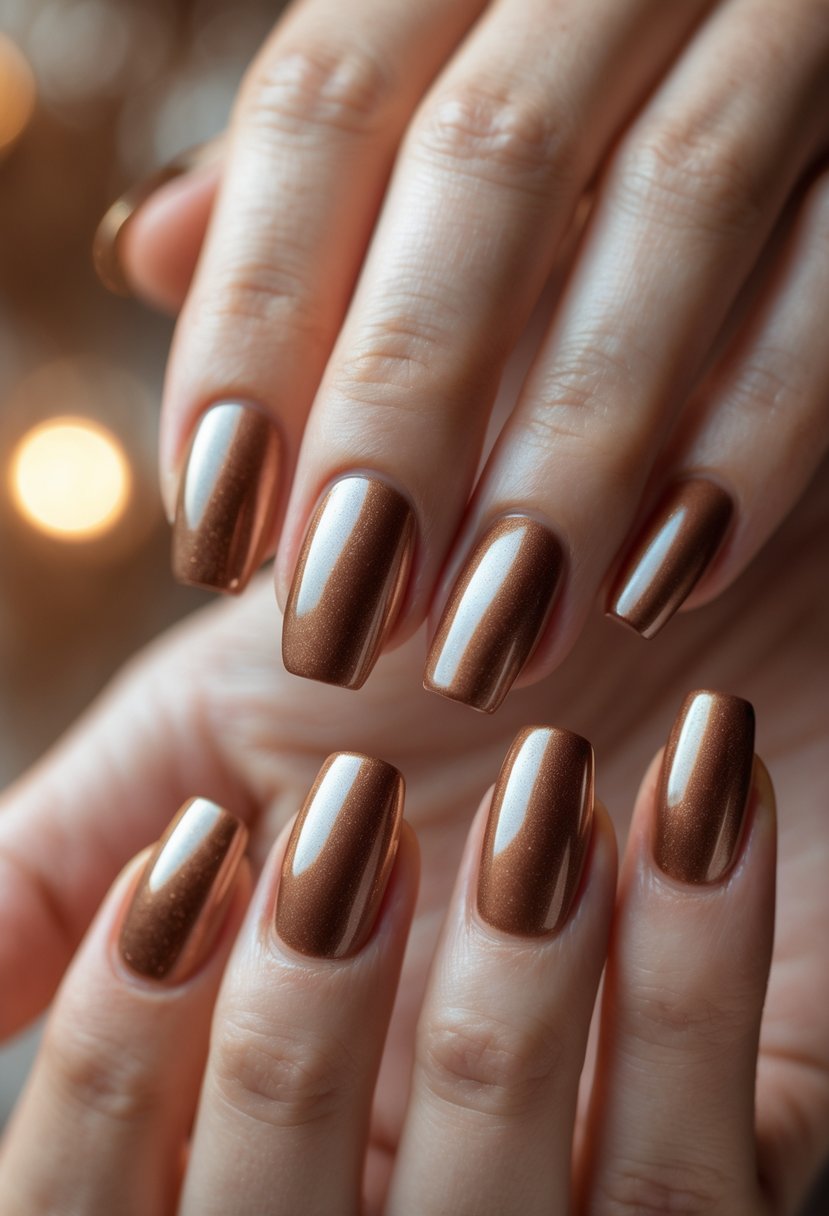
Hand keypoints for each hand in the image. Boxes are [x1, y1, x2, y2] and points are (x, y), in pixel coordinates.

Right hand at [1, 463, 826, 1208]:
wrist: (599, 584)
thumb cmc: (398, 663)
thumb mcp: (202, 738)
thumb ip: (52, 854)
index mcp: (246, 1121)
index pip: (96, 1212)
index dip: (111, 1056)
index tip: (197, 851)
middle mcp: (394, 1189)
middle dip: (301, 1024)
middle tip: (362, 802)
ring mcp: (568, 1199)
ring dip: (508, 1002)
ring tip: (546, 792)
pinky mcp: (749, 1153)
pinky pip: (708, 1166)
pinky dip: (693, 976)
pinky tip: (697, 790)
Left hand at [98, 0, 828, 709]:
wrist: (790, 27)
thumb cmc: (577, 98)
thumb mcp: (420, 96)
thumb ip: (307, 177)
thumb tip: (152, 252)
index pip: (325, 105)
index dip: (254, 326)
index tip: (217, 526)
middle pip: (488, 169)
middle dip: (402, 413)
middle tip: (342, 618)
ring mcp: (782, 32)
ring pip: (672, 215)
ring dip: (570, 455)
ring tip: (488, 636)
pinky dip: (753, 433)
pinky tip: (667, 578)